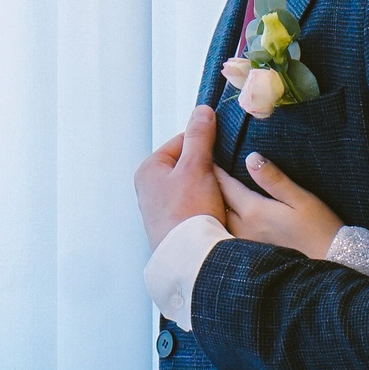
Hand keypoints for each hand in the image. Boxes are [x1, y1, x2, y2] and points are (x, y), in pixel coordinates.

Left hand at [136, 107, 226, 247]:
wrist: (188, 258)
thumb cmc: (188, 212)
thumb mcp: (197, 167)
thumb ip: (199, 137)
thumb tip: (202, 111)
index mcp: (149, 168)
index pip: (182, 142)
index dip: (205, 146)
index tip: (220, 156)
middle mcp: (148, 187)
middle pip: (186, 165)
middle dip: (206, 170)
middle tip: (220, 181)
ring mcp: (158, 208)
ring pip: (190, 186)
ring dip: (207, 189)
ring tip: (216, 200)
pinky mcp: (170, 225)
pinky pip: (190, 205)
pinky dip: (203, 206)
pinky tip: (212, 213)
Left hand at [215, 150, 342, 260]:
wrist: (332, 264)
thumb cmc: (320, 230)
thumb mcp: (301, 199)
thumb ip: (274, 179)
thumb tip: (250, 157)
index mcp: (254, 211)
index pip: (226, 185)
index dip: (215, 170)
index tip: (206, 157)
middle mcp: (244, 229)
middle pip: (219, 204)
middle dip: (211, 188)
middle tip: (202, 173)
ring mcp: (246, 245)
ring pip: (222, 221)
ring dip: (216, 207)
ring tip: (210, 194)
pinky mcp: (252, 256)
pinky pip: (230, 234)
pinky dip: (224, 223)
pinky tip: (226, 219)